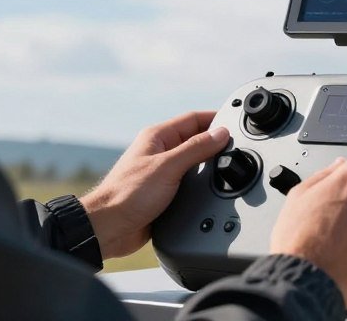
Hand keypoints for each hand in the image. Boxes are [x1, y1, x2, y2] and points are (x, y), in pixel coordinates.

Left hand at [80, 111, 229, 259]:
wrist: (109, 228)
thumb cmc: (127, 194)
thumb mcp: (167, 167)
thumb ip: (195, 149)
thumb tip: (220, 133)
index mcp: (157, 136)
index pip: (193, 119)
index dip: (214, 118)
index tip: (234, 121)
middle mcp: (160, 151)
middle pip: (195, 139)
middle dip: (215, 141)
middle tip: (236, 146)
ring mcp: (161, 171)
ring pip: (193, 161)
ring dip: (208, 163)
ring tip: (228, 165)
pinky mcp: (164, 192)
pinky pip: (188, 181)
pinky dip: (201, 182)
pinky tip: (212, 187)